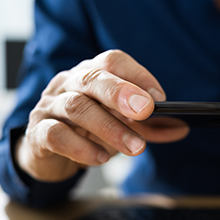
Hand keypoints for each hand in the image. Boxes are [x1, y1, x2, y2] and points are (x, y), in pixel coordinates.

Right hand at [16, 50, 188, 181]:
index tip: (161, 98)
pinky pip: (55, 135)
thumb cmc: (88, 132)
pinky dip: (80, 147)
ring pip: (76, 107)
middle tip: (145, 111)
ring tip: (135, 148)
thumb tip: (182, 128)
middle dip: (121, 92)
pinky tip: (101, 158)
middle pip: (92, 78)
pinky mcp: (38, 133)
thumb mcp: (122, 126)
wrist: (48, 155)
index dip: (137, 75)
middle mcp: (68, 84)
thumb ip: (150, 127)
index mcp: (91, 75)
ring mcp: (50, 106)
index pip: (112, 62)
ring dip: (109, 127)